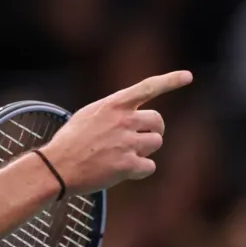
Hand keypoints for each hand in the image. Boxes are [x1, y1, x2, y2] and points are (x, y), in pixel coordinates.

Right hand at [39, 71, 192, 195]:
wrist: (58, 166)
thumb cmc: (71, 140)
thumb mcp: (89, 115)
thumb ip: (114, 111)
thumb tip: (135, 115)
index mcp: (113, 105)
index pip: (147, 87)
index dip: (170, 81)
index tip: (187, 76)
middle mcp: (123, 121)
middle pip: (158, 122)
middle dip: (154, 130)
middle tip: (142, 138)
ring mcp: (126, 143)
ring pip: (155, 143)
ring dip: (145, 150)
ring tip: (124, 154)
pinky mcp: (127, 165)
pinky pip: (149, 166)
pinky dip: (140, 170)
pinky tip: (122, 170)